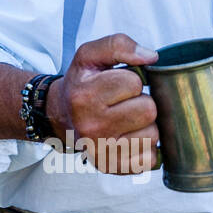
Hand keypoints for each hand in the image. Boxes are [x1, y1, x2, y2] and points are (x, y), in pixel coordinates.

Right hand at [45, 34, 159, 174]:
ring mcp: (102, 151)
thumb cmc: (81, 84)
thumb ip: (118, 44)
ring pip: (153, 135)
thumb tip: (151, 56)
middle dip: (141, 103)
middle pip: (148, 110)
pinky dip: (145, 147)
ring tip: (126, 121)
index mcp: (84, 96)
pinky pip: (151, 158)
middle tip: (125, 103)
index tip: (118, 84)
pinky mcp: (113, 168)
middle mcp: (91, 127)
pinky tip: (128, 138)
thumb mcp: (90, 55)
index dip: (131, 80)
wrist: (60, 116)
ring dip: (146, 126)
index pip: (134, 82)